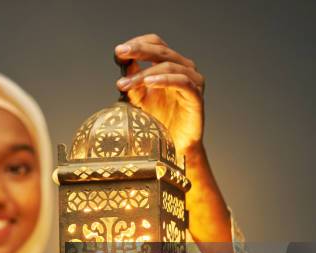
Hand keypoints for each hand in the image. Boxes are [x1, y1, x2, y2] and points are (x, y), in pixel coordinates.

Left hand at [114, 34, 204, 155]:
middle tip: (120, 52)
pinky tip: (148, 83)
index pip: (155, 43)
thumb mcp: (139, 98)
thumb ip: (133, 81)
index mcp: (169, 64)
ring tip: (126, 83)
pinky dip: (164, 80)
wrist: (174, 146)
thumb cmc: (158, 121)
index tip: (118, 51)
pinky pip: (182, 82)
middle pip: (161, 50)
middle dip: (138, 50)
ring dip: (145, 72)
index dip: (137, 43)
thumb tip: (124, 62)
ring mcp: (193, 80)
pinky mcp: (196, 96)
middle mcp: (184, 68)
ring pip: (169, 65)